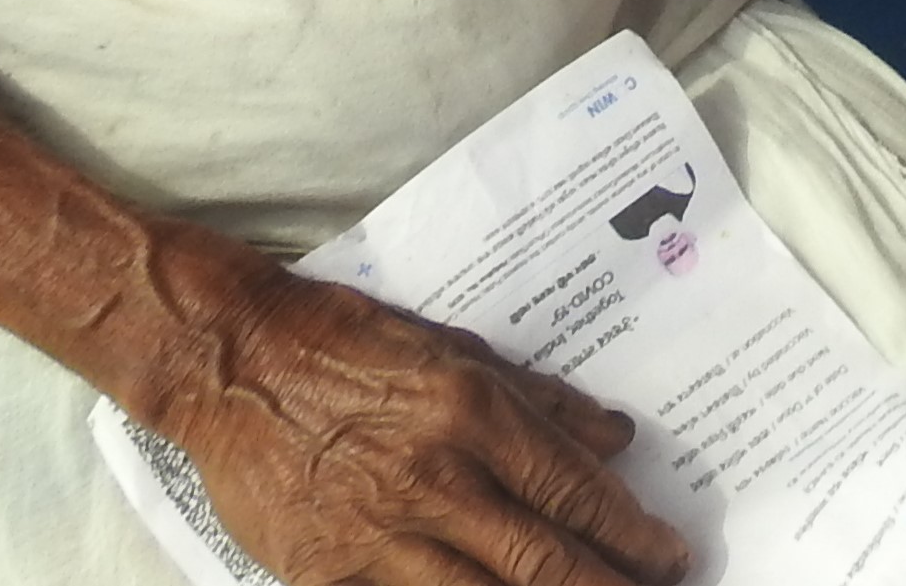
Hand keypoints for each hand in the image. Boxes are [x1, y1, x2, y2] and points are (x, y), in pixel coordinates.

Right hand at [159, 266, 689, 585]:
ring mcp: (377, 535)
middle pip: (542, 561)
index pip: (572, 492)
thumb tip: (616, 437)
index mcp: (471, 412)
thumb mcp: (456, 348)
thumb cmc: (348, 343)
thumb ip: (540, 400)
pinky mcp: (326, 575)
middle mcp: (432, 478)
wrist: (234, 363)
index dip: (631, 533)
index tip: (671, 555)